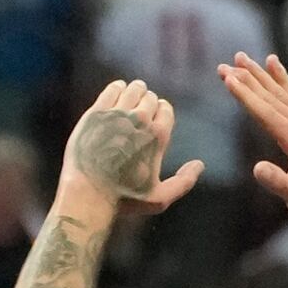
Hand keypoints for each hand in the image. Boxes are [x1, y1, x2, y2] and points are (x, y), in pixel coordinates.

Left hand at [59, 81, 203, 211]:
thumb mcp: (159, 198)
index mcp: (158, 136)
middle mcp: (141, 120)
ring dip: (134, 91)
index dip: (161, 111)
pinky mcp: (97, 112)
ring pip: (133, 89)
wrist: (88, 194)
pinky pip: (113, 89)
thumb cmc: (124, 199)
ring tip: (130, 97)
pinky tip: (117, 93)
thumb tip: (199, 164)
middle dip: (147, 102)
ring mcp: (118, 114)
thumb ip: (183, 182)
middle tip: (140, 109)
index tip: (154, 117)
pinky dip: (117, 88)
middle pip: (150, 98)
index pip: (166, 109)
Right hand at [220, 52, 287, 233]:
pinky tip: (273, 63)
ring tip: (241, 57)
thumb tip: (257, 168)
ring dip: (259, 74)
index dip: (245, 95)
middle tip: (225, 64)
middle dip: (246, 79)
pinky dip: (282, 77)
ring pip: (280, 91)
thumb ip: (280, 184)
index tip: (228, 78)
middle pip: (270, 96)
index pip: (265, 113)